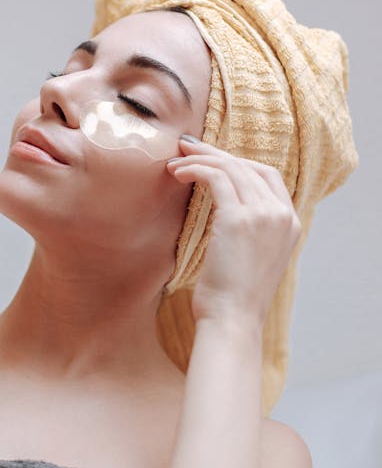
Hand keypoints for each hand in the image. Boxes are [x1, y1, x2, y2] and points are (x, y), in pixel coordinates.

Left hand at [165, 137, 301, 327]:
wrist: (233, 320)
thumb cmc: (233, 297)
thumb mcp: (253, 259)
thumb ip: (250, 232)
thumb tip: (225, 214)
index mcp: (291, 224)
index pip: (268, 177)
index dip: (239, 163)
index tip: (213, 159)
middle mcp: (282, 215)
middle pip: (250, 167)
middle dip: (217, 153)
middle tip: (188, 147)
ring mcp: (264, 215)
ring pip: (232, 168)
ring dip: (201, 159)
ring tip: (176, 160)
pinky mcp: (239, 219)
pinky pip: (216, 178)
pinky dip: (196, 170)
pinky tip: (177, 173)